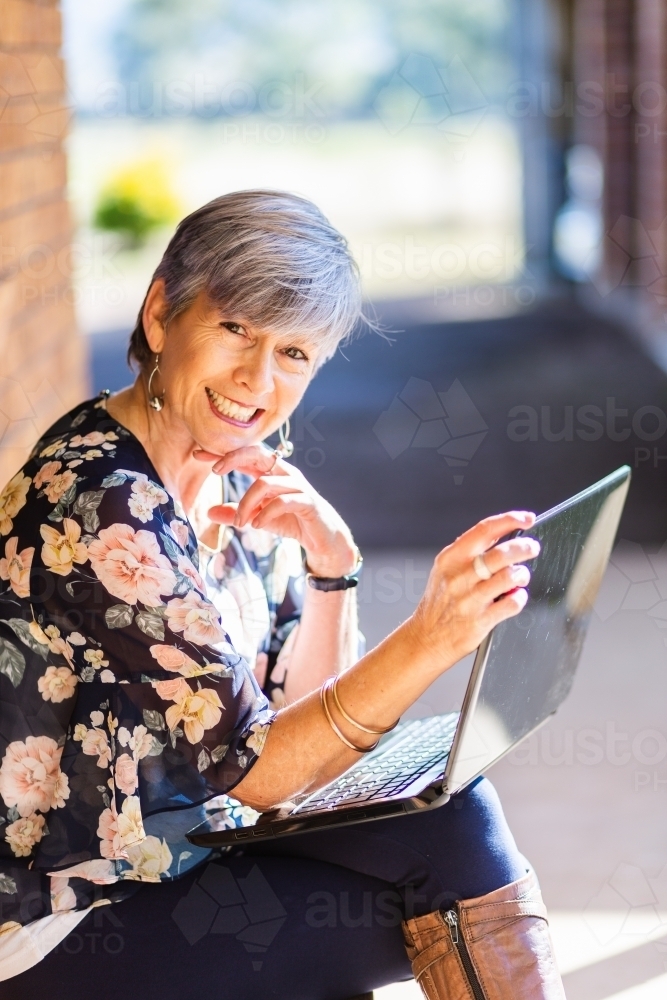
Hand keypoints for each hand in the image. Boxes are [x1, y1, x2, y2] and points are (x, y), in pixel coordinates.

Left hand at [192, 444, 357, 576]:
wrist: (324, 539)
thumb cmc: (292, 521)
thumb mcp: (258, 518)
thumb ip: (236, 513)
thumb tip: (209, 512)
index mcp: (272, 472)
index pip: (245, 456)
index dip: (222, 453)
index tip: (198, 454)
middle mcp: (285, 473)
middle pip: (257, 454)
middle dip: (234, 459)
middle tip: (215, 472)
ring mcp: (298, 486)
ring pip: (265, 483)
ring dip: (247, 504)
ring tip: (240, 524)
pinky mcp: (308, 502)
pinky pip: (283, 501)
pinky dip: (266, 512)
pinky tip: (256, 525)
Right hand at [407, 511, 539, 667]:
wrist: (426, 638)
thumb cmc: (440, 602)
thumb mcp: (446, 570)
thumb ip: (470, 553)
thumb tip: (503, 535)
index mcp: (451, 558)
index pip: (484, 530)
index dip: (510, 520)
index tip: (527, 519)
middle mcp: (459, 576)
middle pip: (502, 553)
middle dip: (524, 548)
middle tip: (532, 548)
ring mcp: (469, 599)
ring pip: (510, 577)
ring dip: (522, 575)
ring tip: (520, 577)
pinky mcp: (480, 620)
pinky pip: (512, 603)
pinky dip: (519, 598)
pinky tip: (514, 597)